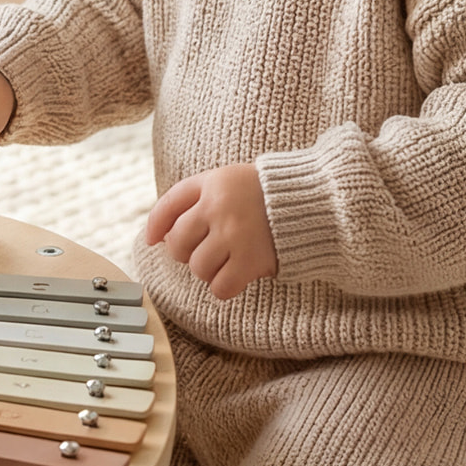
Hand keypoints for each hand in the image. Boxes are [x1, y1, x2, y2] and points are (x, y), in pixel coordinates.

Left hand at [146, 163, 276, 300]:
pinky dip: (225, 286)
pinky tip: (237, 275)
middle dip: (186, 252)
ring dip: (209, 270)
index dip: (155, 226)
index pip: (167, 206)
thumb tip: (157, 237)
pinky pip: (220, 287)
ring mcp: (234, 235)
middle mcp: (218, 208)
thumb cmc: (265, 193)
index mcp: (211, 184)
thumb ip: (194, 199)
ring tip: (228, 259)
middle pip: (177, 244)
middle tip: (207, 248)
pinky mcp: (251, 260)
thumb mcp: (228, 179)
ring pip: (198, 268)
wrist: (313, 201)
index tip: (152, 240)